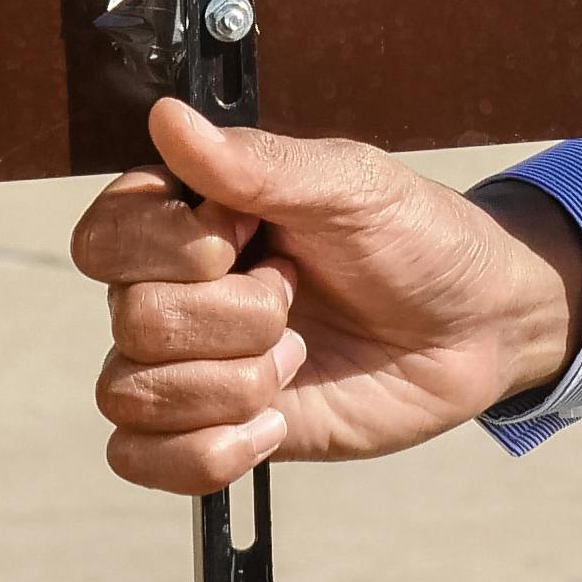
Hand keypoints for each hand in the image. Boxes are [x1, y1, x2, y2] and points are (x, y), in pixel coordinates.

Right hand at [70, 94, 581, 494]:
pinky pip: (141, 462)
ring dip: (230, 385)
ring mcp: (194, 366)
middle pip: (130, 320)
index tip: (246, 237)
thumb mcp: (350, 186)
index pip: (105, 238)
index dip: (172, 249)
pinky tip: (272, 425)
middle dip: (233, 318)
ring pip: (129, 395)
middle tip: (296, 296)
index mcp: (192, 217)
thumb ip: (256, 163)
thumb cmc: (417, 238)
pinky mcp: (215, 430)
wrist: (477, 326)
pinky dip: (205, 454)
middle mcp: (178, 290)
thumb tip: (167, 119)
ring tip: (296, 358)